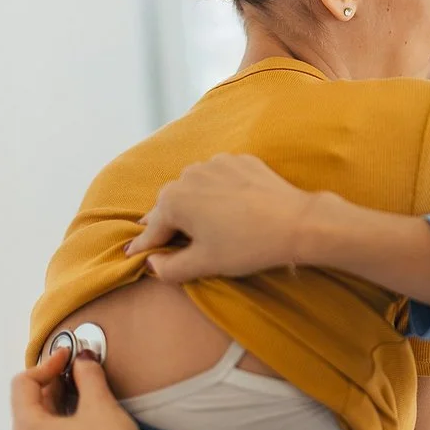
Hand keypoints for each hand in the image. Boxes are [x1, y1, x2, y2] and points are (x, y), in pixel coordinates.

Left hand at [12, 350, 145, 429]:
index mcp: (29, 429)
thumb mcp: (101, 407)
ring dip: (64, 398)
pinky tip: (91, 415)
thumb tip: (84, 359)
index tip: (70, 355)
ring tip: (90, 388)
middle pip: (31, 401)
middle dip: (57, 380)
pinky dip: (69, 417)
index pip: (23, 383)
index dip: (48, 363)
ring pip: (45, 419)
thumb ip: (89, 377)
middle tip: (82, 367)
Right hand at [125, 155, 343, 281]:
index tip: (133, 255)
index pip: (152, 230)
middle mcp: (189, 175)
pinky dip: (219, 191)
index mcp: (173, 201)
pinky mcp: (241, 160)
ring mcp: (216, 163)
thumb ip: (169, 268)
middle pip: (171, 205)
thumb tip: (154, 262)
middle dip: (170, 224)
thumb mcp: (204, 264)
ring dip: (195, 205)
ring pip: (196, 188)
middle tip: (171, 243)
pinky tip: (231, 208)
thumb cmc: (248, 245)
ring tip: (205, 226)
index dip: (144, 247)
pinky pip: (220, 177)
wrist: (297, 222)